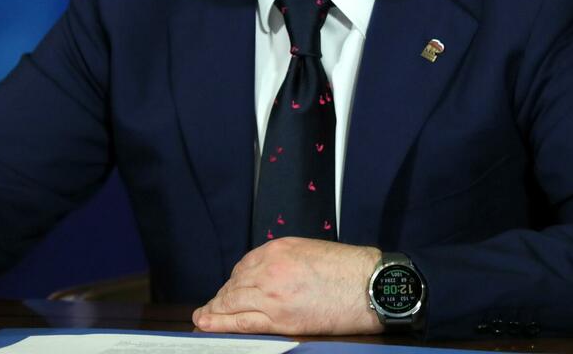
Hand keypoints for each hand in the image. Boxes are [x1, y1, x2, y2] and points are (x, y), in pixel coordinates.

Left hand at [193, 238, 382, 335]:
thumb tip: (270, 274)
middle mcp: (269, 268)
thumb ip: (285, 259)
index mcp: (277, 249)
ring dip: (215, 311)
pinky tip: (207, 323)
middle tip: (212, 307)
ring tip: (204, 318)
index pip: (244, 266)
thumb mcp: (310, 251)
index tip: (230, 290)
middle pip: (234, 284)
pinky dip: (220, 323)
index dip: (235, 282)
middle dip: (222, 297)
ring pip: (231, 302)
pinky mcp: (279, 318)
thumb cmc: (347, 269)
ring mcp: (271, 293)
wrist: (368, 286)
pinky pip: (241, 321)